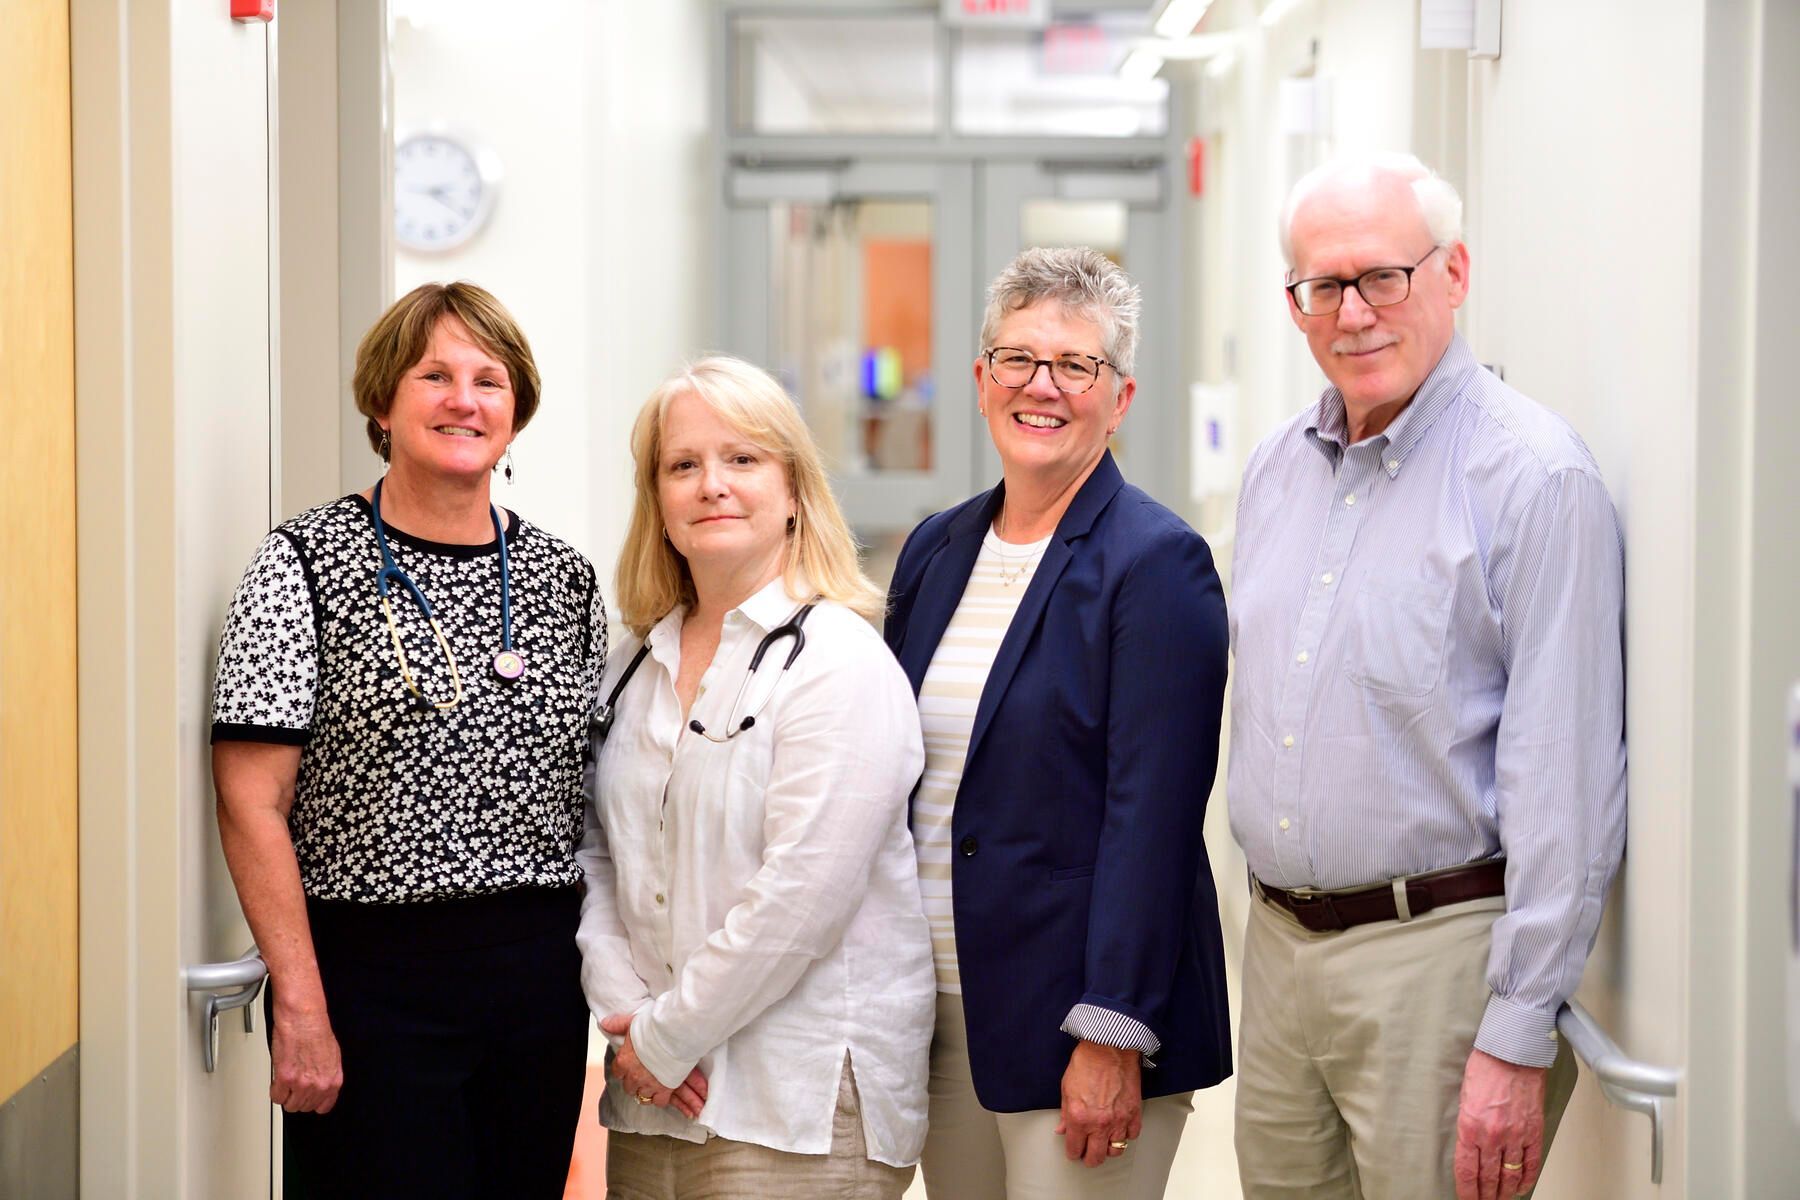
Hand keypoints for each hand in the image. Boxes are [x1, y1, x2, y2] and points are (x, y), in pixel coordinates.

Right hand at [269, 1000, 342, 1113]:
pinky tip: (278, 1081)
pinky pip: (276, 1097)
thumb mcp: (333, 1056)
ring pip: (290, 1105)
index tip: (309, 1099)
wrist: (303, 1019)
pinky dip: (275, 1091)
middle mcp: (319, 1085)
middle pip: (305, 1107)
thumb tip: (321, 1083)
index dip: (314, 1102)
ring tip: (286, 1083)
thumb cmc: (317, 1031)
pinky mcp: (285, 1079)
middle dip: (298, 1097)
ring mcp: (302, 1084)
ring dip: (286, 1096)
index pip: (324, 1106)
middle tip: (295, 1086)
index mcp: (333, 1080)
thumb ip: (327, 1074)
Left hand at [600, 1012, 707, 1119]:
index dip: (625, 1070)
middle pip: (629, 1087)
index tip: (631, 1066)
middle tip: (644, 1074)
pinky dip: (660, 1097)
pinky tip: (663, 1090)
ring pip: (642, 1096)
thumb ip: (618, 1025)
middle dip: (635, 1082)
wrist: (676, 1033)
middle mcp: (634, 1076)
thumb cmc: (656, 1026)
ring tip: (654, 1083)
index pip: (617, 1073)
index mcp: (624, 1060)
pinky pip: (659, 1101)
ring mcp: (649, 1084)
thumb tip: (605, 1024)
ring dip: (647, 1090)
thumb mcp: (633, 1022)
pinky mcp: (665, 1089)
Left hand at [1054, 1040, 1142, 1167]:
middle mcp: (1099, 1123)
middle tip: (1088, 1155)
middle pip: (1096, 1157)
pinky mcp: (1134, 1113)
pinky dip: (1126, 1136)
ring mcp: (1118, 1120)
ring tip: (1104, 1144)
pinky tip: (1120, 1130)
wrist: (1109, 1047)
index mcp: (1079, 1118)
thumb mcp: (1066, 1088)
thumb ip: (1064, 1113)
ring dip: (1109, 1149)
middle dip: (1090, 1159)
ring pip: (1116, 1150)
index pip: (1074, 1149)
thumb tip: (1062, 1128)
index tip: (1074, 1151)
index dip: (1073, 1152)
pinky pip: (1132, 1135)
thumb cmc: (1086, 1062)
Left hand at [1453, 1048, 1547, 1199]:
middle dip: (1486, 1196)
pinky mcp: (1534, 1132)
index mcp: (1470, 1127)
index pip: (1467, 1171)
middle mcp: (1492, 1135)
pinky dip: (1526, 1178)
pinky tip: (1521, 1186)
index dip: (1467, 1191)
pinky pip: (1531, 1163)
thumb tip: (1470, 1150)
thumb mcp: (1464, 1098)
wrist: (1513, 1054)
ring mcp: (1515, 1136)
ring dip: (1504, 1192)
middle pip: (1489, 1178)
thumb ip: (1468, 1126)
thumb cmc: (1486, 1068)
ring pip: (1510, 1175)